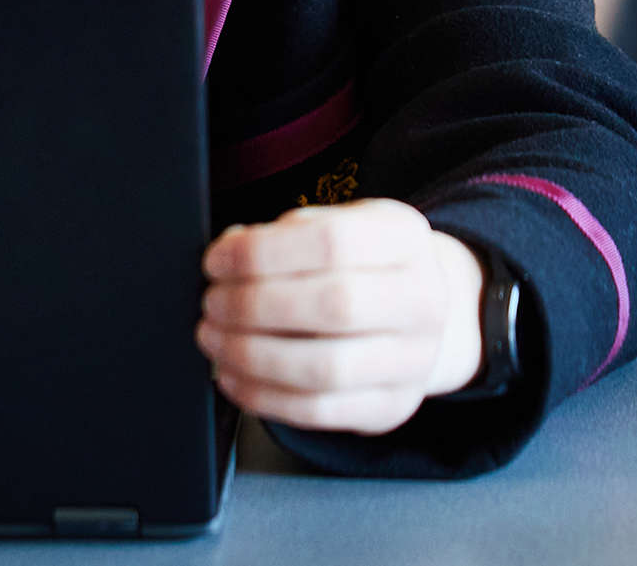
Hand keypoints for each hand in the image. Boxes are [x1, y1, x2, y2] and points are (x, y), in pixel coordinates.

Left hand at [197, 198, 485, 435]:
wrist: (420, 313)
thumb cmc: (364, 266)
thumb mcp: (339, 225)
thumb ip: (285, 234)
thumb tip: (230, 253)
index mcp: (406, 239)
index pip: (333, 242)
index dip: (262, 253)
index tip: (217, 261)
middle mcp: (423, 300)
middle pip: (333, 305)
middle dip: (253, 306)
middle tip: (213, 303)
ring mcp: (414, 361)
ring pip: (324, 368)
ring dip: (251, 355)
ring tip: (214, 338)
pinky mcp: (391, 408)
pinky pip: (318, 413)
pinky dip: (261, 396)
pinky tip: (232, 376)